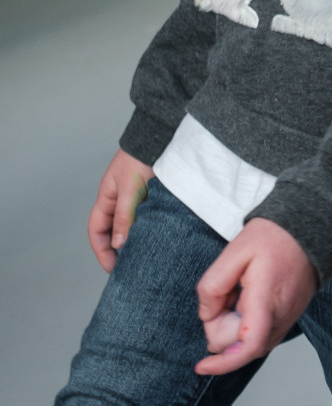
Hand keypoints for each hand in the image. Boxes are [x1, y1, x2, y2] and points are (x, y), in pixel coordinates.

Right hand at [87, 149, 153, 270]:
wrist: (160, 137)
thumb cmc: (141, 158)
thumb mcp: (130, 189)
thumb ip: (125, 215)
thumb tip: (119, 243)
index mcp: (106, 199)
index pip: (97, 231)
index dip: (102, 251)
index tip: (112, 268)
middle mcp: (118, 201)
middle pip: (113, 232)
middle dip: (118, 251)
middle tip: (131, 269)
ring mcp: (135, 198)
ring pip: (131, 225)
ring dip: (135, 241)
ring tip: (146, 258)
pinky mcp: (151, 196)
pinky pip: (146, 217)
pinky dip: (148, 229)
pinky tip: (159, 238)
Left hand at [193, 217, 316, 375]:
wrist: (310, 229)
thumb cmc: (275, 237)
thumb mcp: (234, 251)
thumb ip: (212, 286)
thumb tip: (207, 314)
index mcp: (266, 299)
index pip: (247, 345)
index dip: (223, 363)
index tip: (202, 366)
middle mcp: (281, 315)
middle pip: (240, 345)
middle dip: (221, 328)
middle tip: (226, 293)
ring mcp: (288, 318)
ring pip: (251, 342)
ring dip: (234, 327)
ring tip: (239, 292)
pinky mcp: (289, 317)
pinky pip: (261, 335)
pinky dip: (246, 326)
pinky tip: (246, 300)